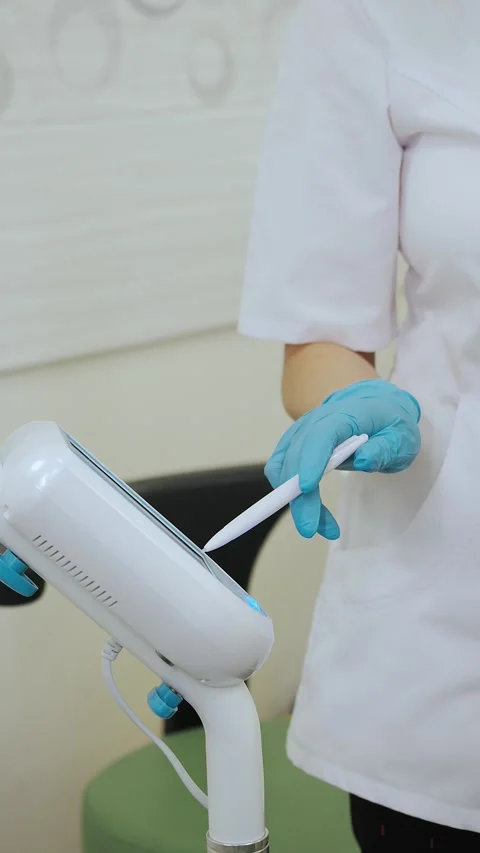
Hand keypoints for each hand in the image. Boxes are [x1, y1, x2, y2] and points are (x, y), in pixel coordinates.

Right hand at [265, 379, 420, 539]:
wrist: (375, 406)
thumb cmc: (390, 424)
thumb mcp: (401, 438)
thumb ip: (385, 449)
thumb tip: (364, 461)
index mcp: (345, 414)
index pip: (321, 435)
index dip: (311, 460)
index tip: (308, 488)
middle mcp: (316, 420)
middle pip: (297, 456)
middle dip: (299, 495)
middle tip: (311, 529)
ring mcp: (302, 431)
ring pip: (284, 466)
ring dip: (296, 500)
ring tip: (321, 526)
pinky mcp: (295, 444)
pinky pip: (282, 469)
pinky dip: (291, 495)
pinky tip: (311, 510)